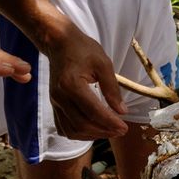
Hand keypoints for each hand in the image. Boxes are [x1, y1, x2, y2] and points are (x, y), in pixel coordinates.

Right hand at [44, 25, 128, 140]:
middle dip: (103, 131)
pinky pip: (63, 126)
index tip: (124, 128)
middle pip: (82, 124)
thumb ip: (112, 88)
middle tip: (120, 131)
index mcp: (72, 85)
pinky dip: (78, 133)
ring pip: (72, 130)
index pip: (93, 111)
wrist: (60, 43)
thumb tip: (122, 111)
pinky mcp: (54, 105)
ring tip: (109, 131)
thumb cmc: (83, 50)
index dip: (110, 123)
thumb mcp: (103, 63)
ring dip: (91, 135)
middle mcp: (61, 97)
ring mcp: (55, 102)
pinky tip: (92, 130)